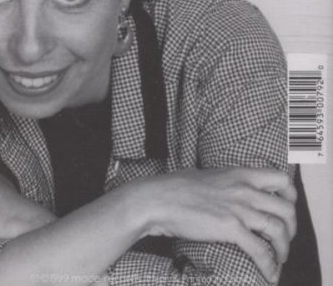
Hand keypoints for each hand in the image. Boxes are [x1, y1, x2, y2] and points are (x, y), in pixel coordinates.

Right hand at [130, 167, 296, 283]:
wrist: (156, 199)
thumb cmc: (174, 187)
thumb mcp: (206, 175)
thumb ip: (225, 181)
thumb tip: (229, 189)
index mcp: (239, 174)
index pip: (281, 179)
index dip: (290, 196)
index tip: (286, 208)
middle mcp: (244, 189)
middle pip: (286, 208)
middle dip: (291, 229)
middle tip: (283, 239)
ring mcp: (238, 208)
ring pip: (279, 230)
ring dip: (283, 250)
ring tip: (278, 259)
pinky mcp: (230, 228)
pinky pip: (261, 250)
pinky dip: (269, 265)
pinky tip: (268, 274)